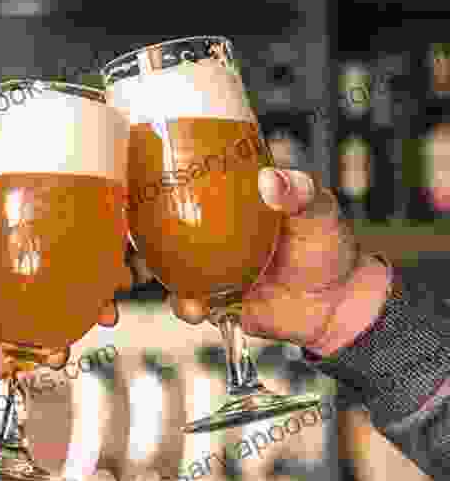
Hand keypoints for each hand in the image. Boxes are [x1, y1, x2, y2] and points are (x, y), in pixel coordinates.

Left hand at [0, 204, 128, 398]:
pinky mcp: (18, 348)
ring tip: (107, 314)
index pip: (57, 225)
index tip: (118, 221)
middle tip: (127, 274)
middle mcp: (23, 275)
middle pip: (81, 266)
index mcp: (5, 243)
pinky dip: (64, 348)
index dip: (92, 223)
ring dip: (101, 308)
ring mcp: (24, 312)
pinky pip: (53, 347)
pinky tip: (59, 351)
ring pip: (78, 307)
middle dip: (113, 269)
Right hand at [169, 168, 388, 353]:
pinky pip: (190, 301)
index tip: (151, 173)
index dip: (168, 174)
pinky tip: (194, 307)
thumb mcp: (318, 210)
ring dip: (162, 270)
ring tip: (172, 274)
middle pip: (169, 222)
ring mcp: (212, 264)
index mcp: (234, 198)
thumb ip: (298, 192)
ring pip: (172, 263)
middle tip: (143, 229)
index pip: (195, 178)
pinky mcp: (216, 298)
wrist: (336, 305)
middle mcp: (215, 230)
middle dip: (147, 226)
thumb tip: (270, 181)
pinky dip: (185, 305)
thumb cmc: (328, 246)